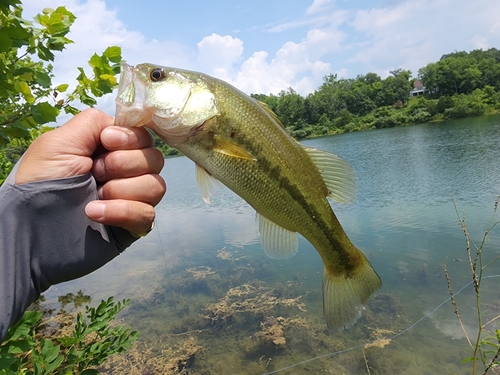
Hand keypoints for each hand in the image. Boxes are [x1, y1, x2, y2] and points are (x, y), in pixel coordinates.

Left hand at [15, 108, 165, 234]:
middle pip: (154, 158)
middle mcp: (125, 172)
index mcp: (109, 150)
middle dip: (124, 164)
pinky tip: (95, 213)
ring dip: (123, 189)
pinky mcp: (133, 225)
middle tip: (95, 173)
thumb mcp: (59, 143)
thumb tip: (118, 126)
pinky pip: (147, 214)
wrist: (31, 230)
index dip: (131, 137)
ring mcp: (131, 199)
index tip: (107, 142)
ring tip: (94, 196)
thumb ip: (93, 123)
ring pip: (156, 186)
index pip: (143, 136)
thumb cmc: (39, 184)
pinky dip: (123, 211)